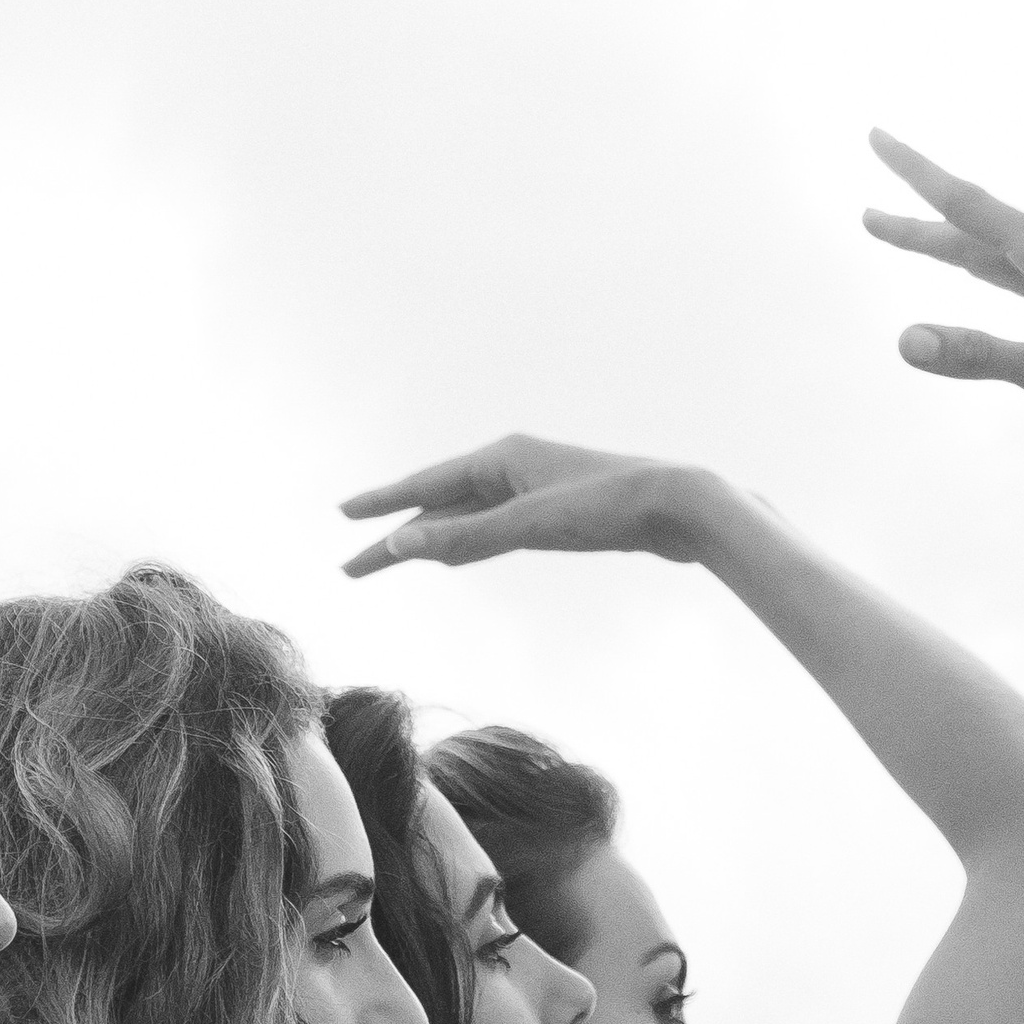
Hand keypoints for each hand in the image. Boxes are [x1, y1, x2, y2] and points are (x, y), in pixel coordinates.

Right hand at [341, 436, 720, 577]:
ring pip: (468, 517)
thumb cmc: (608, 507)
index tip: (343, 516)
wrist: (680, 506)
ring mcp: (536, 488)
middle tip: (353, 566)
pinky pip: (496, 527)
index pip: (426, 485)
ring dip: (430, 538)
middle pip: (441, 504)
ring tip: (393, 558)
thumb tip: (403, 544)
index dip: (382, 504)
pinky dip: (468, 540)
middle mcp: (514, 466)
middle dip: (396, 534)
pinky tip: (459, 552)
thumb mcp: (530, 524)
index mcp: (502, 457)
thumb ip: (466, 536)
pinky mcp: (560, 514)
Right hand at [864, 130, 1023, 454]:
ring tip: (919, 237)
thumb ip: (976, 355)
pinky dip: (1004, 264)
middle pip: (980, 228)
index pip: (967, 206)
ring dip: (961, 246)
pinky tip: (1003, 269)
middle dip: (922, 225)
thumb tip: (906, 340)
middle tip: (869, 214)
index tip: (878, 137)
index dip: (915, 176)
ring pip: (1008, 250)